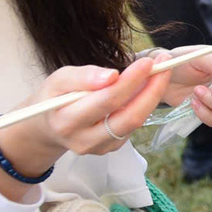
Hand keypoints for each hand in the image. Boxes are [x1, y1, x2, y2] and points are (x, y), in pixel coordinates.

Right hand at [2, 55, 176, 164]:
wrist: (47, 125)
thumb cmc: (53, 97)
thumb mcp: (59, 79)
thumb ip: (83, 76)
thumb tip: (112, 76)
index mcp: (66, 121)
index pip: (107, 100)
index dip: (131, 81)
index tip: (148, 62)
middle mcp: (83, 140)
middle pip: (129, 117)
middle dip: (152, 90)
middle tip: (165, 66)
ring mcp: (99, 148)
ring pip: (134, 123)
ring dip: (151, 97)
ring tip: (157, 74)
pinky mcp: (110, 149)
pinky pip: (132, 127)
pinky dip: (141, 106)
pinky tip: (143, 90)